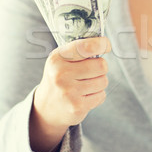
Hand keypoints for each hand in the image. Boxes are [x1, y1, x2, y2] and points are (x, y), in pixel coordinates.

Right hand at [30, 37, 110, 151]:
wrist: (46, 108)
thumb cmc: (59, 79)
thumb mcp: (61, 60)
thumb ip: (79, 50)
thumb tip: (105, 44)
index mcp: (57, 58)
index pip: (86, 47)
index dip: (101, 44)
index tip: (106, 44)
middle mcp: (61, 74)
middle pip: (101, 65)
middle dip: (100, 68)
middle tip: (90, 72)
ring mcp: (69, 91)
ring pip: (103, 81)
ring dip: (99, 83)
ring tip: (85, 86)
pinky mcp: (77, 106)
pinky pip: (101, 95)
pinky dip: (97, 96)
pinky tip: (84, 96)